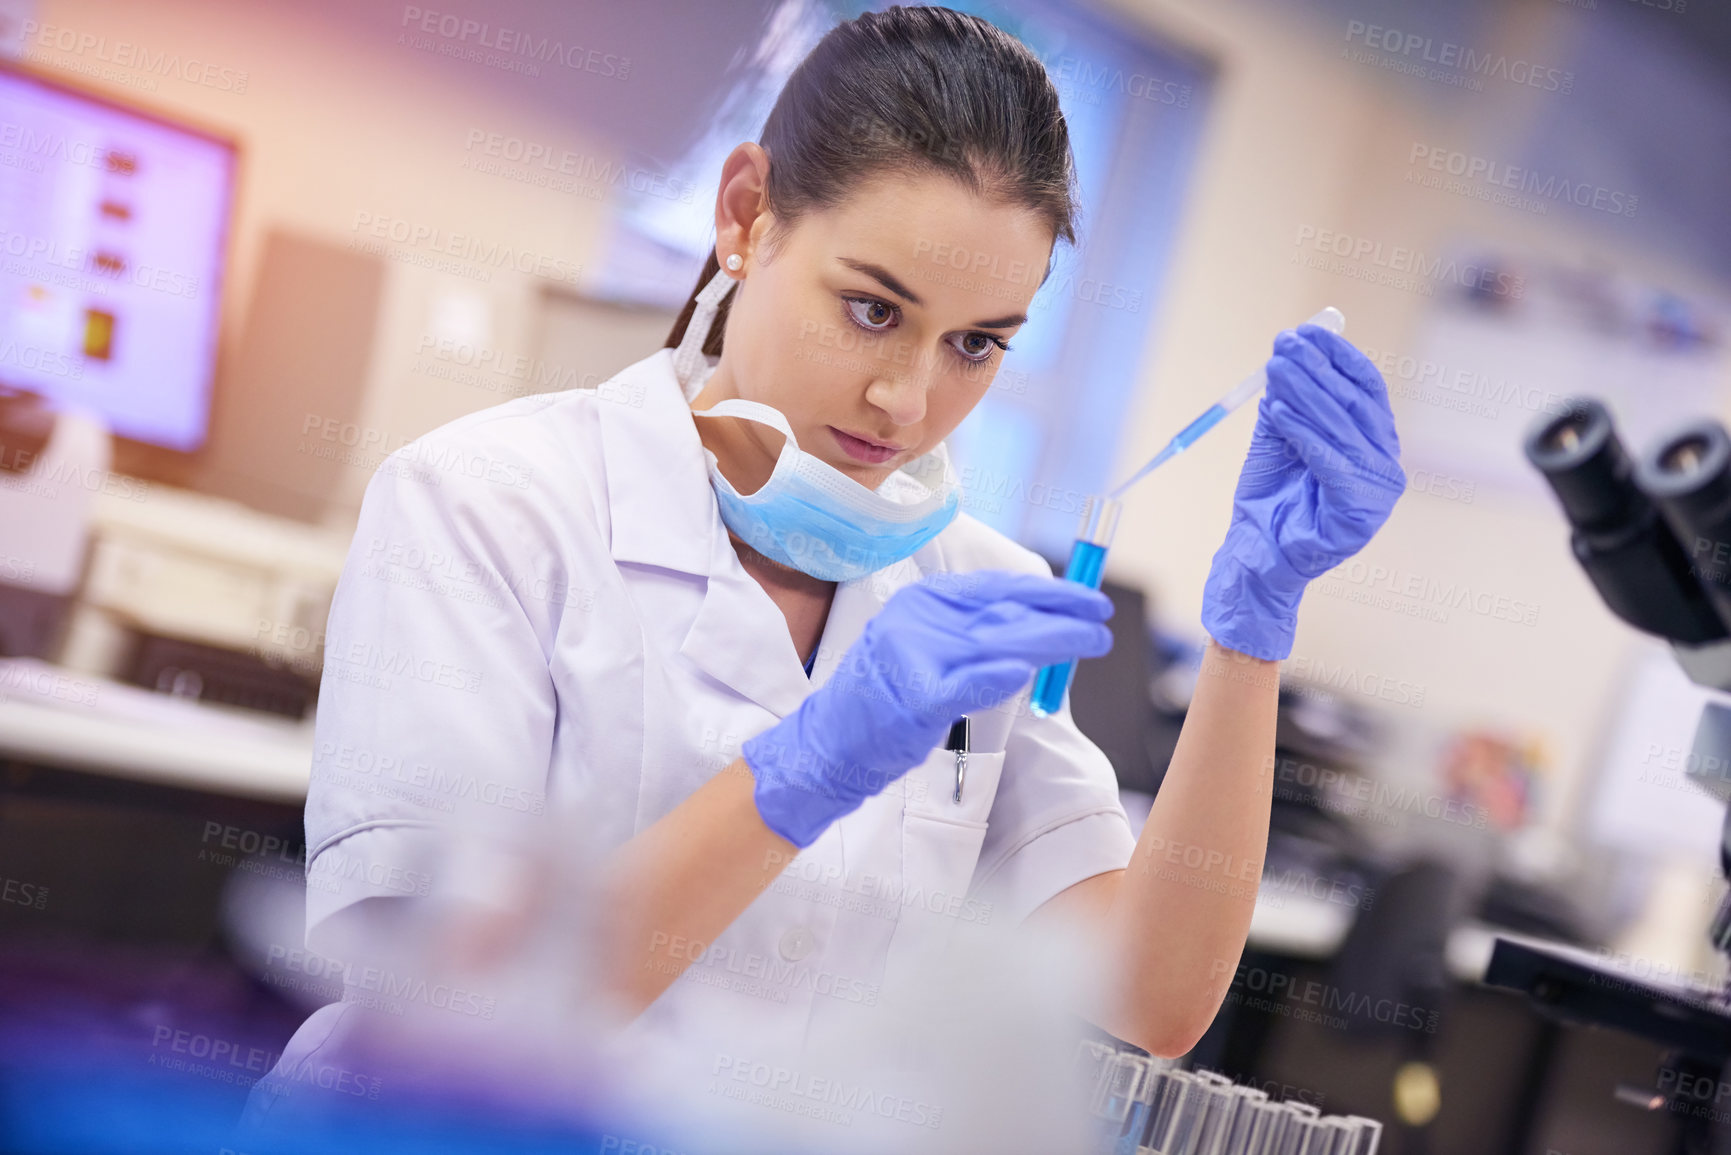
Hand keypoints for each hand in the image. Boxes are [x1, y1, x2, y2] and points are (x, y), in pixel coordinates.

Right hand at [743, 570, 1113, 847]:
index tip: (1086, 598)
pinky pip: (972, 684)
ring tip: (1093, 641)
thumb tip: (1038, 623)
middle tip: (1102, 617)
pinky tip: (1034, 672)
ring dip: (1054, 641)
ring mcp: (915, 655)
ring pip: (1000, 643)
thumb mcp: (924, 649)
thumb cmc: (883, 704)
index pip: (995, 589)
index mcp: (922, 602)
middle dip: (1062, 614)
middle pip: (1005, 612)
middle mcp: (918, 619)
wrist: (829, 745)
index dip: (1046, 592)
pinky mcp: (917, 698)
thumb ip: (972, 634)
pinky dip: (1003, 676)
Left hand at [1201, 324, 1404, 660]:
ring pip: (1343, 428)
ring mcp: (1378, 491)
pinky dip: (1303, 432)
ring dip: (1306, 392)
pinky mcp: (1360, 513)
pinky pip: (1330, 461)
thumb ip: (1289, 401)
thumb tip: (1286, 352)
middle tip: (1285, 343)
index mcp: (1373, 442)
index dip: (1339, 356)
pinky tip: (1278, 409)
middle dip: (1318, 368)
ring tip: (1275, 368)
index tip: (1308, 330)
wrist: (1256, 555)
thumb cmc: (1270, 499)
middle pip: (1356, 402)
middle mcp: (1385, 464)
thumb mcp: (1279, 439)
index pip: (1367, 387)